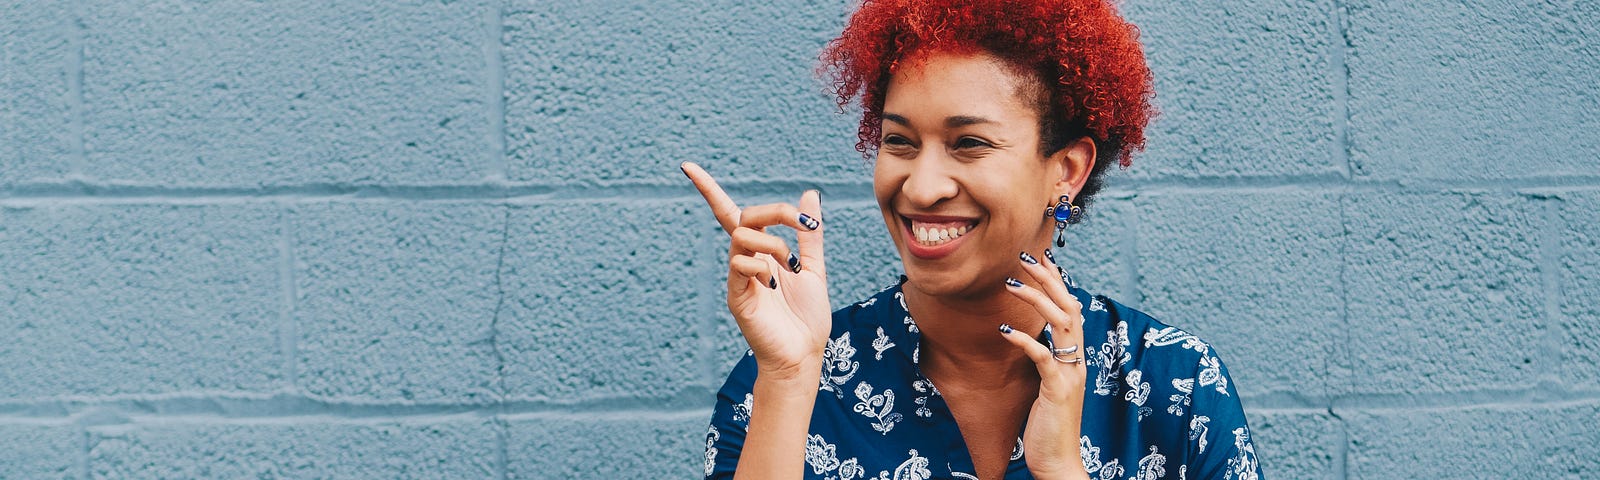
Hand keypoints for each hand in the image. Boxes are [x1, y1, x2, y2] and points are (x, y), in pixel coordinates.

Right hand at [683, 162, 831, 379]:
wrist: (804, 354)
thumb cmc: (807, 317)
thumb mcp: (814, 267)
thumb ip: (810, 234)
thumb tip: (810, 194)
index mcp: (761, 253)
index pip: (729, 214)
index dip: (708, 189)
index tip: (687, 166)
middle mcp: (745, 261)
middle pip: (743, 217)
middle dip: (775, 212)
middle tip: (803, 224)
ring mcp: (738, 278)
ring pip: (742, 236)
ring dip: (774, 243)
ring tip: (792, 267)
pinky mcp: (736, 297)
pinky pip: (740, 265)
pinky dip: (761, 266)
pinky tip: (775, 285)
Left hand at [999, 250, 1090, 479]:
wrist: (1058, 462)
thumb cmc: (1048, 426)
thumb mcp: (1047, 386)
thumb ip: (1045, 361)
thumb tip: (1032, 337)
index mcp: (1075, 358)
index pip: (1070, 309)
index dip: (1057, 282)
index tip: (1041, 257)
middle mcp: (1078, 361)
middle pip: (1069, 307)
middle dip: (1048, 278)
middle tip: (1025, 256)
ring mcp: (1071, 375)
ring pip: (1061, 324)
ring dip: (1036, 299)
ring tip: (1011, 283)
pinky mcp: (1058, 390)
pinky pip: (1044, 358)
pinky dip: (1026, 341)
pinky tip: (1005, 331)